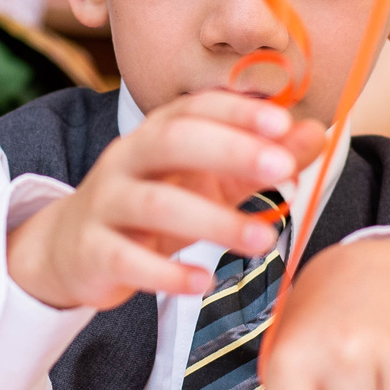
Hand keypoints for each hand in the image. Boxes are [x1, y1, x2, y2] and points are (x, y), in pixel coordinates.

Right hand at [6, 89, 323, 310]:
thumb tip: (316, 133)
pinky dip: (166, 272)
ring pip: (154, 203)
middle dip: (229, 149)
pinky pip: (126, 258)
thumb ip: (260, 159)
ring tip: (264, 240)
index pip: (196, 108)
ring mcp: (106, 204)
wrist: (73, 248)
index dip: (237, 111)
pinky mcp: (93, 251)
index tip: (282, 121)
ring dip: (213, 220)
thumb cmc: (154, 206)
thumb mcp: (209, 180)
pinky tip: (203, 280)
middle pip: (172, 141)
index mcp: (158, 133)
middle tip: (283, 167)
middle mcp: (128, 159)